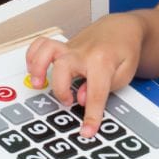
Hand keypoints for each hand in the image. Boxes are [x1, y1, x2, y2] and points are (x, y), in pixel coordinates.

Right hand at [25, 14, 144, 136]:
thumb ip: (105, 88)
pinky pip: (41, 45)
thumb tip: (82, 98)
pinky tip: (33, 71)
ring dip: (38, 67)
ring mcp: (70, 48)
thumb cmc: (124, 50)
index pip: (95, 92)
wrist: (121, 28)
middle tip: (68, 101)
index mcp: (102, 61)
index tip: (87, 130)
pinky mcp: (63, 47)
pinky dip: (33, 56)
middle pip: (64, 68)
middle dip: (61, 89)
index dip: (91, 115)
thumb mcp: (125, 73)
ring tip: (37, 84)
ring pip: (47, 50)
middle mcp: (83, 52)